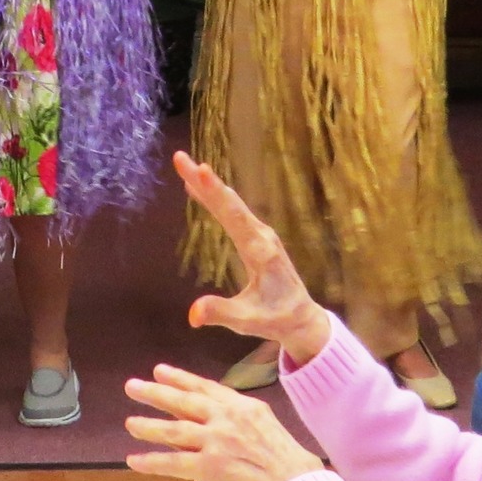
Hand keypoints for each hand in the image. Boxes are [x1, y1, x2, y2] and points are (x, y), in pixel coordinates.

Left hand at [125, 364, 323, 480]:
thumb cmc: (289, 465)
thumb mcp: (267, 428)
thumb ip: (238, 422)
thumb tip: (212, 423)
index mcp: (244, 407)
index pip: (206, 387)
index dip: (181, 379)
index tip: (160, 371)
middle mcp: (229, 418)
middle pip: (185, 402)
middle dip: (156, 393)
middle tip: (132, 386)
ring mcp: (219, 441)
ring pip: (175, 430)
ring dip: (149, 426)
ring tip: (130, 423)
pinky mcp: (212, 466)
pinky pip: (175, 463)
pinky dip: (152, 461)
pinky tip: (135, 460)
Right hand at [175, 152, 332, 362]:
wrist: (302, 317)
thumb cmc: (275, 318)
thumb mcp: (247, 321)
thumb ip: (221, 313)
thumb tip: (192, 315)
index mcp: (260, 252)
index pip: (234, 217)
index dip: (215, 193)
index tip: (200, 169)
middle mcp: (261, 236)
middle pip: (229, 202)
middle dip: (204, 180)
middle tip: (179, 158)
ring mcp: (260, 234)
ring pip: (231, 203)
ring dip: (208, 184)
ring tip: (184, 165)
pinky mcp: (257, 237)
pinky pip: (232, 211)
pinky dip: (214, 197)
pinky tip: (197, 189)